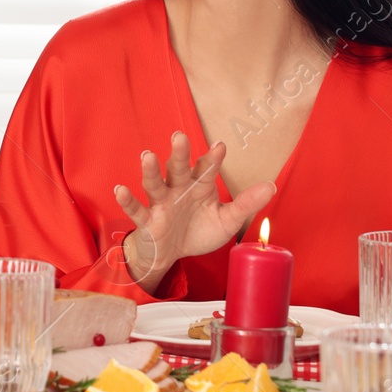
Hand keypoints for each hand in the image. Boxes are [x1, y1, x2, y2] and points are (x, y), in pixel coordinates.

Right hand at [113, 132, 275, 294]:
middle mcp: (178, 189)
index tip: (220, 147)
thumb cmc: (197, 231)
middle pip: (178, 168)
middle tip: (179, 136)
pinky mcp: (147, 220)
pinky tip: (120, 189)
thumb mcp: (226, 220)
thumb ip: (246, 203)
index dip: (213, 158)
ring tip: (147, 155)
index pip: (206, 168)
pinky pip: (136, 209)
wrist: (171, 254)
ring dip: (150, 170)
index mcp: (199, 186)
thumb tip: (272, 186)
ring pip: (155, 184)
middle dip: (178, 153)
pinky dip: (127, 200)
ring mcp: (161, 203)